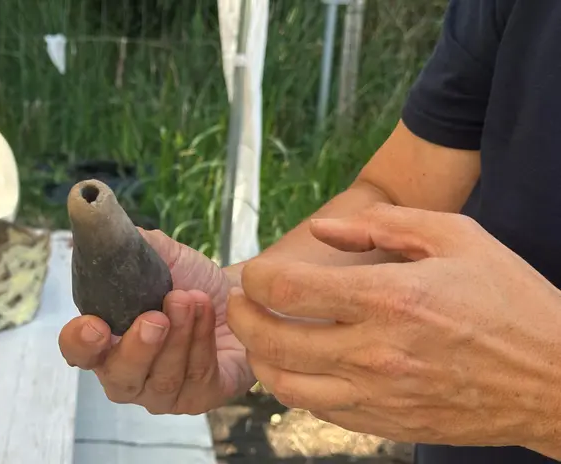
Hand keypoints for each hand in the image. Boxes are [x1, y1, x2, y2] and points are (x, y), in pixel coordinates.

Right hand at [59, 228, 254, 413]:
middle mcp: (129, 373)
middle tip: (156, 316)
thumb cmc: (190, 281)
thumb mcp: (161, 256)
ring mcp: (163, 392)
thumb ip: (132, 245)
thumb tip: (106, 224)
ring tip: (192, 299)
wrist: (238, 295)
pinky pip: (197, 378)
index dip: (80, 343)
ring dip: (179, 335)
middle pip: (119, 377)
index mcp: (107, 340)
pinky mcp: (200, 397)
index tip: (93, 325)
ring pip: (163, 378)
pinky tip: (208, 312)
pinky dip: (202, 341)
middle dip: (138, 347)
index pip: (79, 352)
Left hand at [227, 203, 560, 449]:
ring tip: (260, 337)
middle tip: (240, 303)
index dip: (255, 278)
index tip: (254, 274)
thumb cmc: (509, 301)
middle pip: (273, 340)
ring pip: (286, 384)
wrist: (555, 380)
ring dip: (261, 357)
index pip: (287, 289)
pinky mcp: (386, 424)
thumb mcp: (457, 237)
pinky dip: (295, 387)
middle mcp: (375, 351)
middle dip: (242, 318)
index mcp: (389, 297)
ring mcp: (379, 394)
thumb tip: (323, 231)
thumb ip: (382, 226)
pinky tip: (299, 366)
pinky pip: (318, 410)